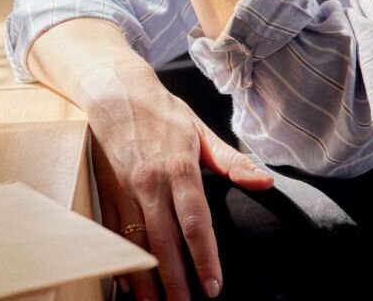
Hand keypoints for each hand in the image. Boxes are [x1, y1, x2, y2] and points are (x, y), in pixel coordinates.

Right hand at [86, 67, 273, 300]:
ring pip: (136, 244)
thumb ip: (232, 161)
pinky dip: (122, 262)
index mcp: (178, 168)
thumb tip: (266, 182)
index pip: (195, 222)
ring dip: (147, 281)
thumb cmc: (162, 112)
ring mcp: (124, 190)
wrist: (114, 90)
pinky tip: (130, 286)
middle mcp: (149, 183)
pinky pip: (113, 236)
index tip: (214, 287)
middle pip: (164, 243)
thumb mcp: (200, 131)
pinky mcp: (106, 192)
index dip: (205, 258)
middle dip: (175, 283)